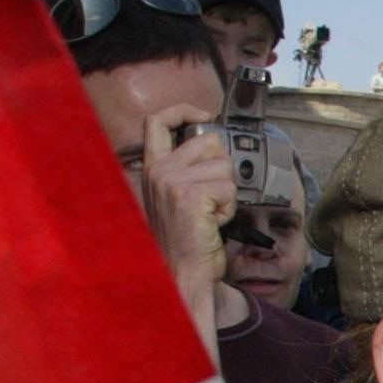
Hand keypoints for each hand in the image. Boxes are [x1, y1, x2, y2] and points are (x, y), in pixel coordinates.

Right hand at [139, 102, 237, 344]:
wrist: (183, 273)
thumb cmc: (187, 239)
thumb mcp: (176, 197)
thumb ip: (187, 169)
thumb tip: (215, 143)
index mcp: (152, 168)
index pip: (158, 121)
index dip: (183, 110)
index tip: (205, 114)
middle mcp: (158, 171)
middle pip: (209, 141)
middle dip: (222, 169)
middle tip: (211, 198)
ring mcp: (171, 183)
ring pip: (224, 167)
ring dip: (227, 193)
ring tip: (210, 214)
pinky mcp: (190, 197)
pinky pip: (229, 189)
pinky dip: (229, 208)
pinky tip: (214, 222)